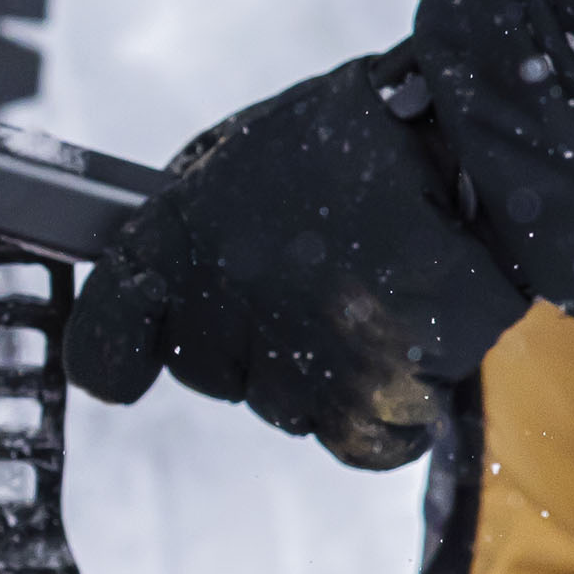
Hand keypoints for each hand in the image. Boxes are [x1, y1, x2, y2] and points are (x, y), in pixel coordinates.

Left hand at [62, 55, 532, 467]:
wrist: (472, 132)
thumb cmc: (351, 138)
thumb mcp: (234, 156)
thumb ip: (182, 234)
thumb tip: (142, 300)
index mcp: (176, 242)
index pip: (101, 353)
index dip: (118, 357)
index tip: (131, 358)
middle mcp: (229, 306)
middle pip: (209, 374)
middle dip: (249, 336)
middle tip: (308, 271)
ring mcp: (305, 357)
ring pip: (289, 410)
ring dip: (324, 369)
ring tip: (371, 289)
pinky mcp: (382, 391)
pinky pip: (365, 442)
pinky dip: (388, 410)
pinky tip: (408, 341)